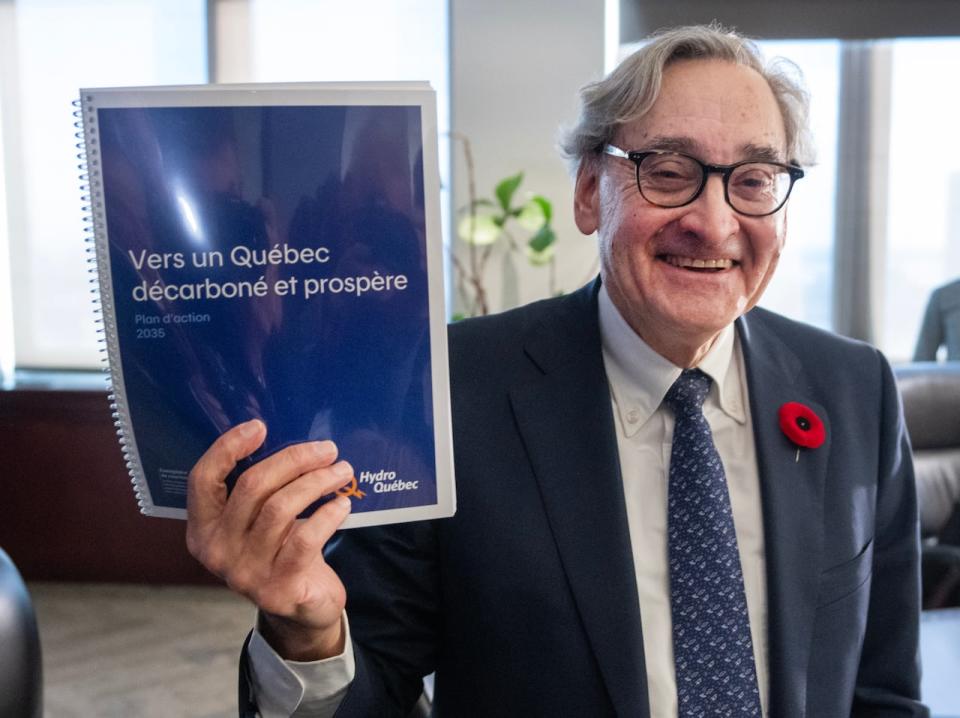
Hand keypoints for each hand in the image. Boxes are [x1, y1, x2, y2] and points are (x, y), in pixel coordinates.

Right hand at [186, 419, 353, 660]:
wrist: (300, 611)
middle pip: (251, 487)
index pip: (203, 479)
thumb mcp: (259, 522)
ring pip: (280, 509)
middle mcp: (217, 551)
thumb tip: (293, 440)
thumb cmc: (281, 551)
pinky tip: (343, 503)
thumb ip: (261, 490)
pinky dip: (327, 515)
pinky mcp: (278, 589)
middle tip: (327, 449)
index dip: (227, 447)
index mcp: (203, 529)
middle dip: (293, 460)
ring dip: (316, 482)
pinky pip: (304, 539)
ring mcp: (245, 573)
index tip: (259, 426)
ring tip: (342, 470)